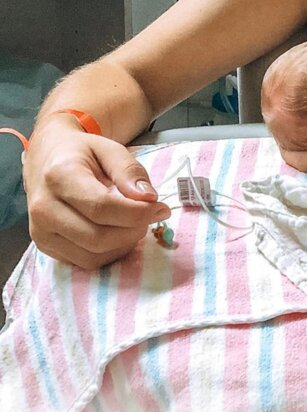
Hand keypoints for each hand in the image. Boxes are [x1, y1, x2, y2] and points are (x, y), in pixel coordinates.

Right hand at [23, 116, 171, 269]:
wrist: (46, 160)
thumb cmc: (82, 154)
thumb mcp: (110, 149)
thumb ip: (130, 171)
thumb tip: (149, 198)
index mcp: (59, 177)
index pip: (102, 207)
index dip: (138, 213)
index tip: (161, 208)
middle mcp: (43, 208)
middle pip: (98, 238)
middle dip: (133, 231)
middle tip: (149, 216)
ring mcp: (40, 232)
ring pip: (92, 256)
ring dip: (124, 244)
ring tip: (133, 223)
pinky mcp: (45, 247)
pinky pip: (85, 262)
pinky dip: (110, 253)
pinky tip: (118, 233)